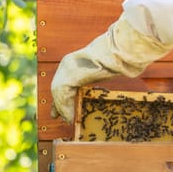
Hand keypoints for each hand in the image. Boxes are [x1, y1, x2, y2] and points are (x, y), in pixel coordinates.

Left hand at [51, 14, 172, 122]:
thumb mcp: (98, 66)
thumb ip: (92, 74)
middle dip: (57, 103)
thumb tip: (94, 82)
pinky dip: (66, 107)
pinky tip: (70, 116)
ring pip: (58, 93)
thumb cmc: (112, 57)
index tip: (58, 106)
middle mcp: (66, 64)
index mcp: (72, 60)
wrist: (115, 52)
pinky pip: (63, 96)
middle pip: (57, 87)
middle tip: (57, 116)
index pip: (62, 80)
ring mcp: (67, 69)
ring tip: (68, 119)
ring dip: (63, 108)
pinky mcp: (70, 75)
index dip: (59, 94)